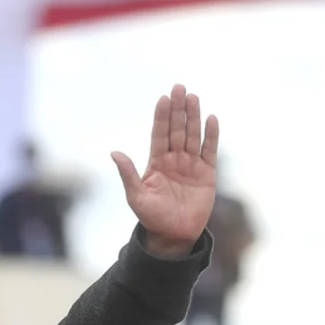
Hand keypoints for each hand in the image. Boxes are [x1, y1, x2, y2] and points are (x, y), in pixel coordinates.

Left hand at [111, 84, 218, 255]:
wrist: (173, 236)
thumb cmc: (152, 218)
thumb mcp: (136, 196)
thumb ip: (128, 174)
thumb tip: (114, 153)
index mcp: (156, 162)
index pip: (159, 134)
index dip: (161, 117)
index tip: (163, 98)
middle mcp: (174, 159)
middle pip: (176, 129)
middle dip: (178, 109)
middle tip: (179, 87)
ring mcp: (191, 165)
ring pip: (192, 135)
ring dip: (193, 117)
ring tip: (193, 97)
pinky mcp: (207, 174)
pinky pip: (209, 150)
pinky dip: (211, 136)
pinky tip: (211, 119)